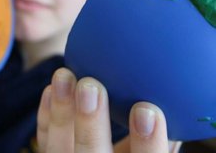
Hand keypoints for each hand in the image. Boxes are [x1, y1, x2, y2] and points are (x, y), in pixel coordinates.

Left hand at [37, 67, 181, 152]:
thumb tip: (176, 112)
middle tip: (91, 86)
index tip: (147, 110)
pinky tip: (51, 89)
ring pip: (59, 145)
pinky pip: (45, 139)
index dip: (148, 144)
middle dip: (90, 123)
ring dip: (61, 110)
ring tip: (64, 76)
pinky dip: (47, 115)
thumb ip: (156, 141)